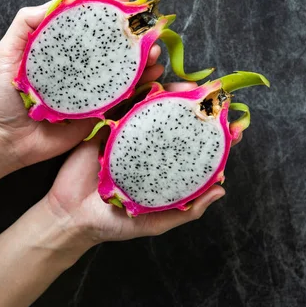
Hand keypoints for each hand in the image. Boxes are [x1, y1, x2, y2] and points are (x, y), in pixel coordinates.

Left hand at [0, 0, 164, 166]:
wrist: (7, 140)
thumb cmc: (3, 96)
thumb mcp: (8, 53)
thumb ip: (26, 24)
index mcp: (62, 50)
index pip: (88, 25)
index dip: (107, 11)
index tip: (125, 1)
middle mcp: (80, 67)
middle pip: (112, 46)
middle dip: (133, 35)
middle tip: (148, 28)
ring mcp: (92, 90)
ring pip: (123, 70)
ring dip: (143, 59)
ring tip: (155, 52)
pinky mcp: (98, 113)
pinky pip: (123, 98)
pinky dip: (142, 86)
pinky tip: (155, 76)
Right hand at [45, 82, 225, 246]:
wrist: (71, 216)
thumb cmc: (114, 223)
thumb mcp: (154, 221)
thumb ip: (186, 210)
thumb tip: (221, 190)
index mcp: (163, 168)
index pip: (194, 148)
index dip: (214, 137)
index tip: (234, 128)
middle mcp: (149, 148)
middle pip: (175, 121)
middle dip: (195, 107)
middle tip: (210, 99)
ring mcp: (127, 135)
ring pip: (151, 107)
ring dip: (169, 92)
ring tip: (186, 87)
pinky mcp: (105, 126)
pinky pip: (122, 105)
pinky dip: (136, 92)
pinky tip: (151, 83)